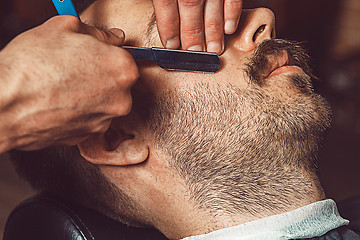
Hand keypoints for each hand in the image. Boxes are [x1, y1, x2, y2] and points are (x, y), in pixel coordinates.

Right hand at [0, 15, 137, 151]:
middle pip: (117, 82)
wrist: (5, 105)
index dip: (106, 54)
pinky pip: (89, 118)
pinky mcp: (89, 136)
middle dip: (100, 75)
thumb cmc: (32, 66)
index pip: (125, 57)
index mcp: (123, 69)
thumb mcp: (66, 28)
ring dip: (90, 94)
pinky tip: (60, 102)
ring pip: (103, 101)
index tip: (94, 54)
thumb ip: (98, 33)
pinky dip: (79, 111)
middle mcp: (121, 99)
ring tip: (62, 86)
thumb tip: (113, 37)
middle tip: (74, 69)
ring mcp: (105, 120)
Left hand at [152, 0, 242, 53]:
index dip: (168, 27)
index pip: (166, 3)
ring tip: (214, 49)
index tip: (171, 45)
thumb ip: (164, 0)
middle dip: (192, 34)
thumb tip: (164, 22)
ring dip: (213, 31)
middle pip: (189, 7)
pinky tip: (229, 29)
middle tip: (194, 53)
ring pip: (212, 6)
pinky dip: (232, 14)